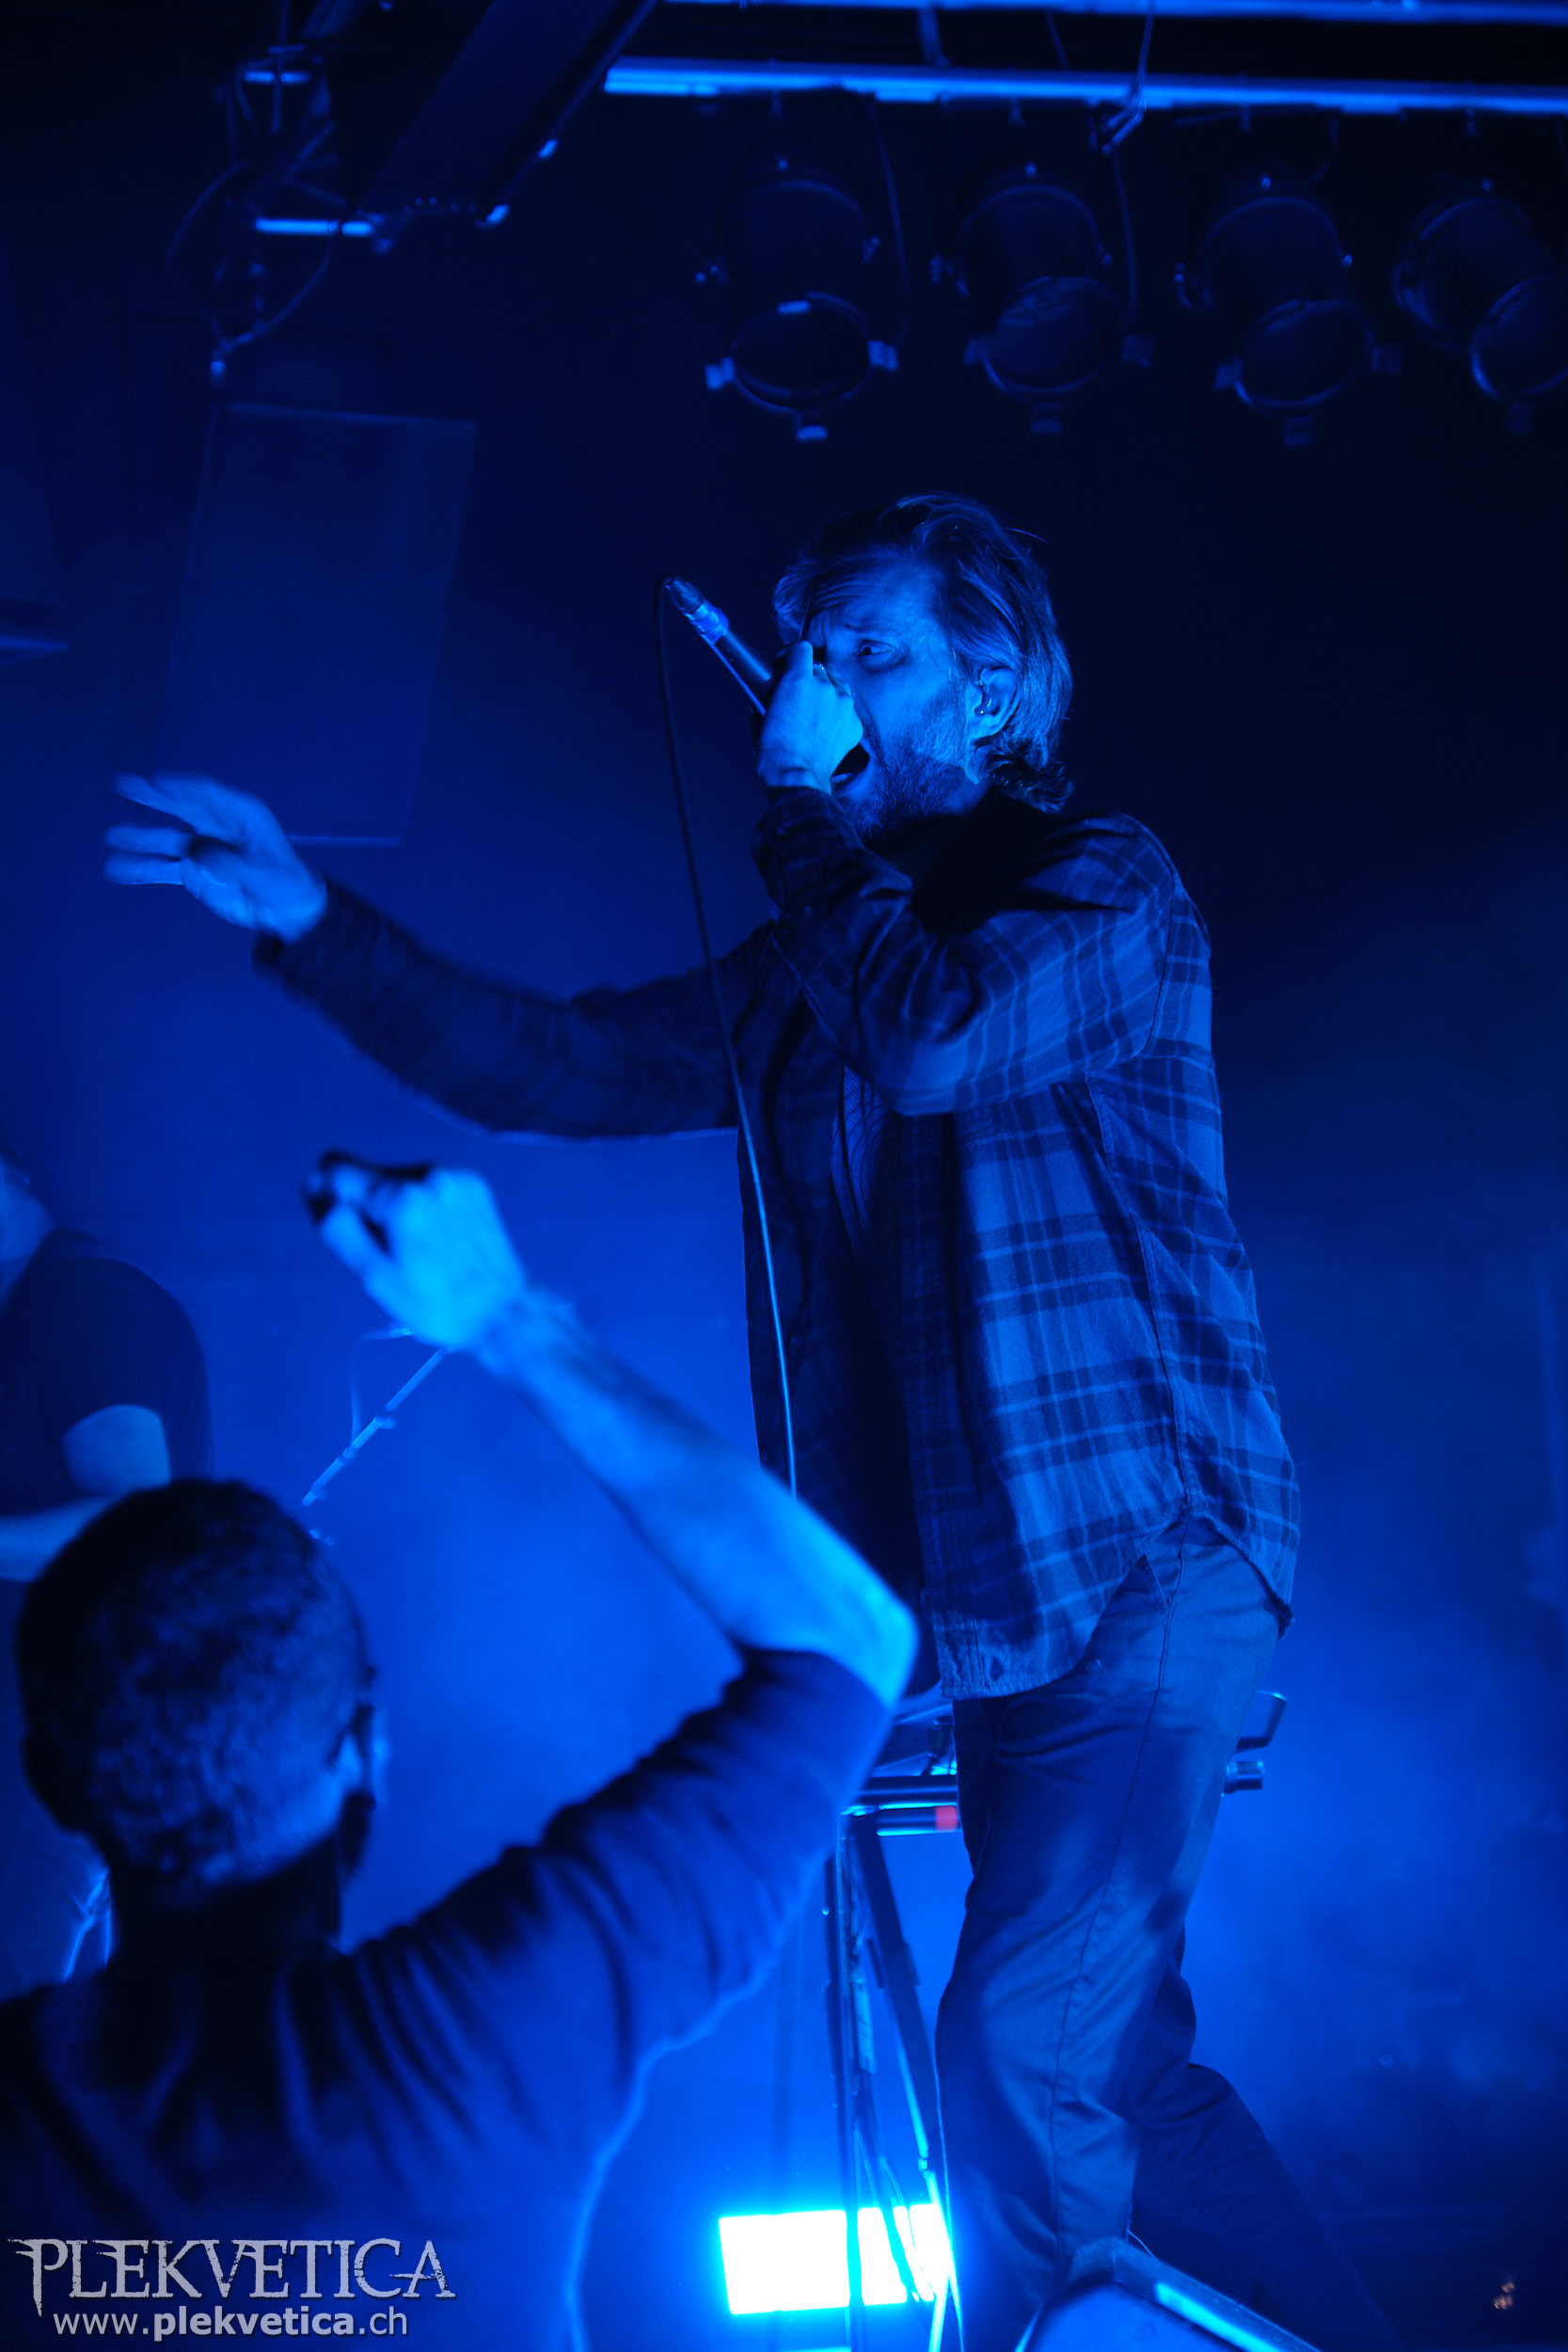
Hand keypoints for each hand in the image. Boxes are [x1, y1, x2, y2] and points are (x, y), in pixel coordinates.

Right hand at [104, 775, 327, 940]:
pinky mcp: (194, 870)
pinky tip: (117, 869)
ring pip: (166, 838)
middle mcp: (216, 825)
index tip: (156, 783)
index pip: (205, 794)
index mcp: (240, 814)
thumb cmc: (283, 882)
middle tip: (125, 784)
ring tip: (111, 836)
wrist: (286, 909)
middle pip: (179, 806)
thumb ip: (226, 861)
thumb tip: (194, 852)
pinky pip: (164, 867)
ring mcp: (202, 847)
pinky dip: (142, 868)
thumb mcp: (261, 873)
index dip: (180, 788)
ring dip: (140, 837)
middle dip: (152, 796)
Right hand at [308, 1157, 531, 1351]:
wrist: (503, 1312)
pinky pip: (427, 1184)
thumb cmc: (434, 1304)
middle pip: (369, 1175)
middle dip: (365, 1208)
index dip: (326, 1197)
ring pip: (398, 1179)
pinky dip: (421, 1205)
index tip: (342, 1230)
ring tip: (417, 1249)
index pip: (337, 1170)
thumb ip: (338, 1228)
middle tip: (388, 1253)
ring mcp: (456, 1176)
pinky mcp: (473, 1183)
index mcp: (403, 1198)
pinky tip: (437, 1238)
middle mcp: (430, 1174)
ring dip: (393, 1207)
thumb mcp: (373, 1277)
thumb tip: (314, 1186)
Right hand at [757, 642, 862, 795]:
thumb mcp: (762, 716)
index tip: (786, 664)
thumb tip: (770, 698)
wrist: (797, 777)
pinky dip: (837, 715)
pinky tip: (824, 729)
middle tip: (798, 693)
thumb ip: (770, 697)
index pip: (803, 648)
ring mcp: (844, 705)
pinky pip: (847, 709)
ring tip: (814, 711)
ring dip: (826, 692)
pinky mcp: (854, 724)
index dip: (792, 655)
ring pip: (838, 685)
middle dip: (809, 676)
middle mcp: (826, 687)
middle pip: (821, 667)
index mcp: (799, 679)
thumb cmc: (776, 752)